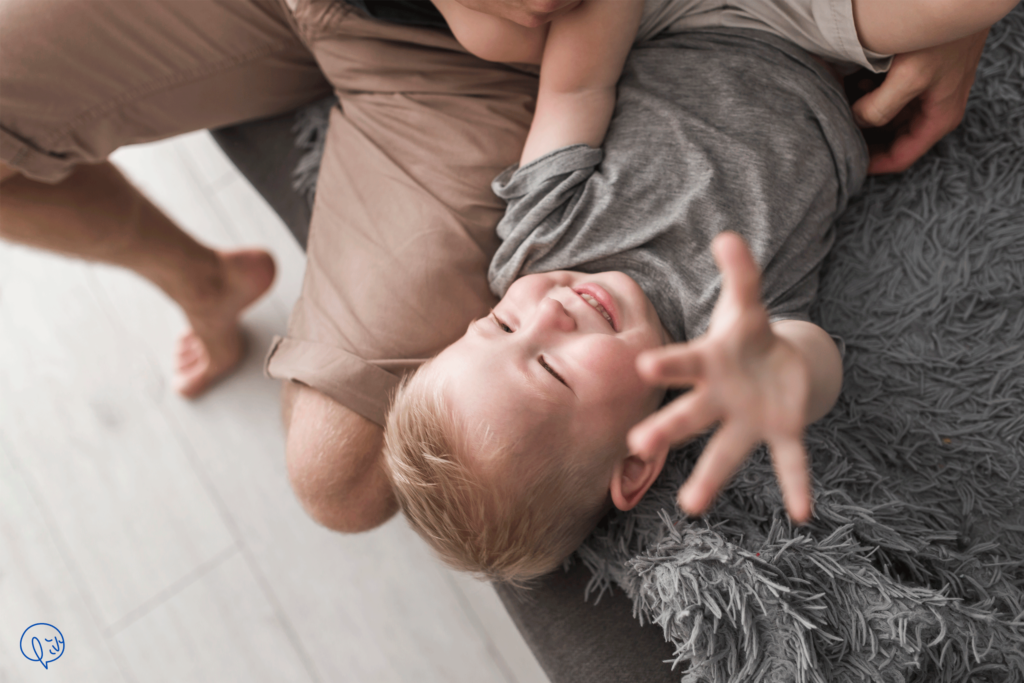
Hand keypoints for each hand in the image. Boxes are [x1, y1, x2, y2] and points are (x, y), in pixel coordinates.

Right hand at [627, 232, 812, 522]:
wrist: (775, 364)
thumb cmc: (748, 336)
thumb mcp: (747, 304)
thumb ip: (741, 274)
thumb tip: (727, 237)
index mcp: (709, 363)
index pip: (683, 362)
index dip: (666, 362)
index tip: (643, 365)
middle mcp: (718, 399)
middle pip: (689, 415)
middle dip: (665, 428)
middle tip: (637, 445)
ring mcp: (746, 420)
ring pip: (723, 452)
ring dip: (707, 479)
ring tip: (691, 506)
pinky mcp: (779, 432)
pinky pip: (789, 461)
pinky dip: (797, 484)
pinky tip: (803, 513)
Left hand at [851, 29, 987, 174]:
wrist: (960, 3)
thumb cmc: (940, 40)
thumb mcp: (909, 79)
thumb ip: (880, 108)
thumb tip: (856, 121)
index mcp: (938, 120)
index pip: (900, 158)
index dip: (871, 164)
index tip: (845, 163)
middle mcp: (935, 110)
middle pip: (893, 139)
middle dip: (865, 137)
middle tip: (838, 131)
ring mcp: (930, 92)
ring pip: (890, 116)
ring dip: (866, 114)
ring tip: (844, 105)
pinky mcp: (922, 74)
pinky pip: (892, 94)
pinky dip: (871, 94)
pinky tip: (857, 82)